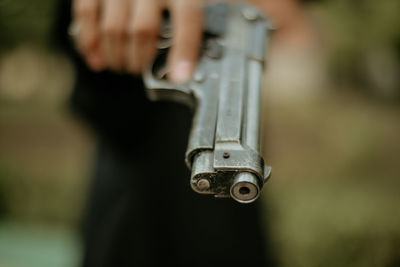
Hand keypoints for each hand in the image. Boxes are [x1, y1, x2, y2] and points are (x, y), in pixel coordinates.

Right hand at [71, 0, 203, 81]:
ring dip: (116, 57)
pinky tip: (96, 58)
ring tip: (121, 65)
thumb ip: (210, 12)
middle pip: (143, 31)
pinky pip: (86, 15)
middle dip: (140, 60)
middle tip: (138, 69)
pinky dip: (89, 43)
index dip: (184, 49)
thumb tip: (227, 37)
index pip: (187, 18)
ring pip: (114, 29)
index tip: (180, 76)